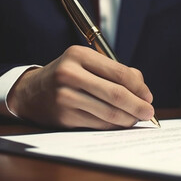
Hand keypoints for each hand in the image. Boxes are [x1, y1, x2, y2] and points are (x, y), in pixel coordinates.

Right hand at [7, 46, 153, 128]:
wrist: (31, 92)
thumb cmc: (67, 76)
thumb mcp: (87, 63)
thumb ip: (116, 71)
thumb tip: (143, 90)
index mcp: (79, 55)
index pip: (119, 73)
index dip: (139, 87)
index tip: (149, 96)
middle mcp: (70, 73)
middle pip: (116, 94)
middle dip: (138, 106)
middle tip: (149, 112)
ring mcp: (65, 96)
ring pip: (109, 112)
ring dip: (128, 119)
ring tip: (137, 119)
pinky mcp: (64, 116)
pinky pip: (98, 124)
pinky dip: (114, 125)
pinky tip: (121, 123)